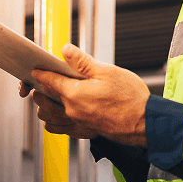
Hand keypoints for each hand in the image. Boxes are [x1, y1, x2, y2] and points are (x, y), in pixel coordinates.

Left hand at [20, 44, 149, 146]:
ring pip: (51, 117)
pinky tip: (59, 115)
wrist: (146, 123)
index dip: (41, 73)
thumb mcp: (107, 71)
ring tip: (46, 97)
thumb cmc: (130, 98)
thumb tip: (65, 50)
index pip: (50, 81)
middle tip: (40, 81)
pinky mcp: (86, 132)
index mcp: (75, 94)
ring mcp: (79, 123)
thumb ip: (82, 61)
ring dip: (45, 106)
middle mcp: (73, 111)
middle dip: (40, 89)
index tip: (36, 69)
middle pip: (46, 100)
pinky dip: (55, 122)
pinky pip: (62, 129)